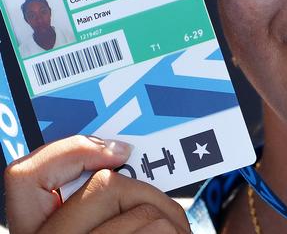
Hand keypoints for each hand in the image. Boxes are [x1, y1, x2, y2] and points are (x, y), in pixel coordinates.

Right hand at [5, 135, 190, 233]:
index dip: (70, 151)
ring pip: (146, 213)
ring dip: (171, 223)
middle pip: (107, 185)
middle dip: (147, 194)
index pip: (25, 177)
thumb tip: (117, 157)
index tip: (115, 151)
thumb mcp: (97, 230)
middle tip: (158, 217)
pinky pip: (162, 232)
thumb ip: (94, 205)